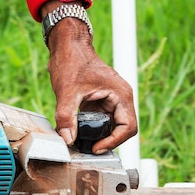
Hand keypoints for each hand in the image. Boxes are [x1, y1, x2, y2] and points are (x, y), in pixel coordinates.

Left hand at [41, 1, 137, 153]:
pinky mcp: (100, 102)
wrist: (68, 46)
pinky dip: (91, 129)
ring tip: (81, 141)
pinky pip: (100, 121)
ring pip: (110, 127)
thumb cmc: (72, 61)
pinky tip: (77, 132)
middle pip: (121, 130)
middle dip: (106, 141)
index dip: (114, 141)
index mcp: (120, 94)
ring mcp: (111, 100)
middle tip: (87, 148)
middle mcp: (120, 98)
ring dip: (98, 136)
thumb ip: (66, 117)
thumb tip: (67, 139)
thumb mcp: (67, 91)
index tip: (96, 147)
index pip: (128, 128)